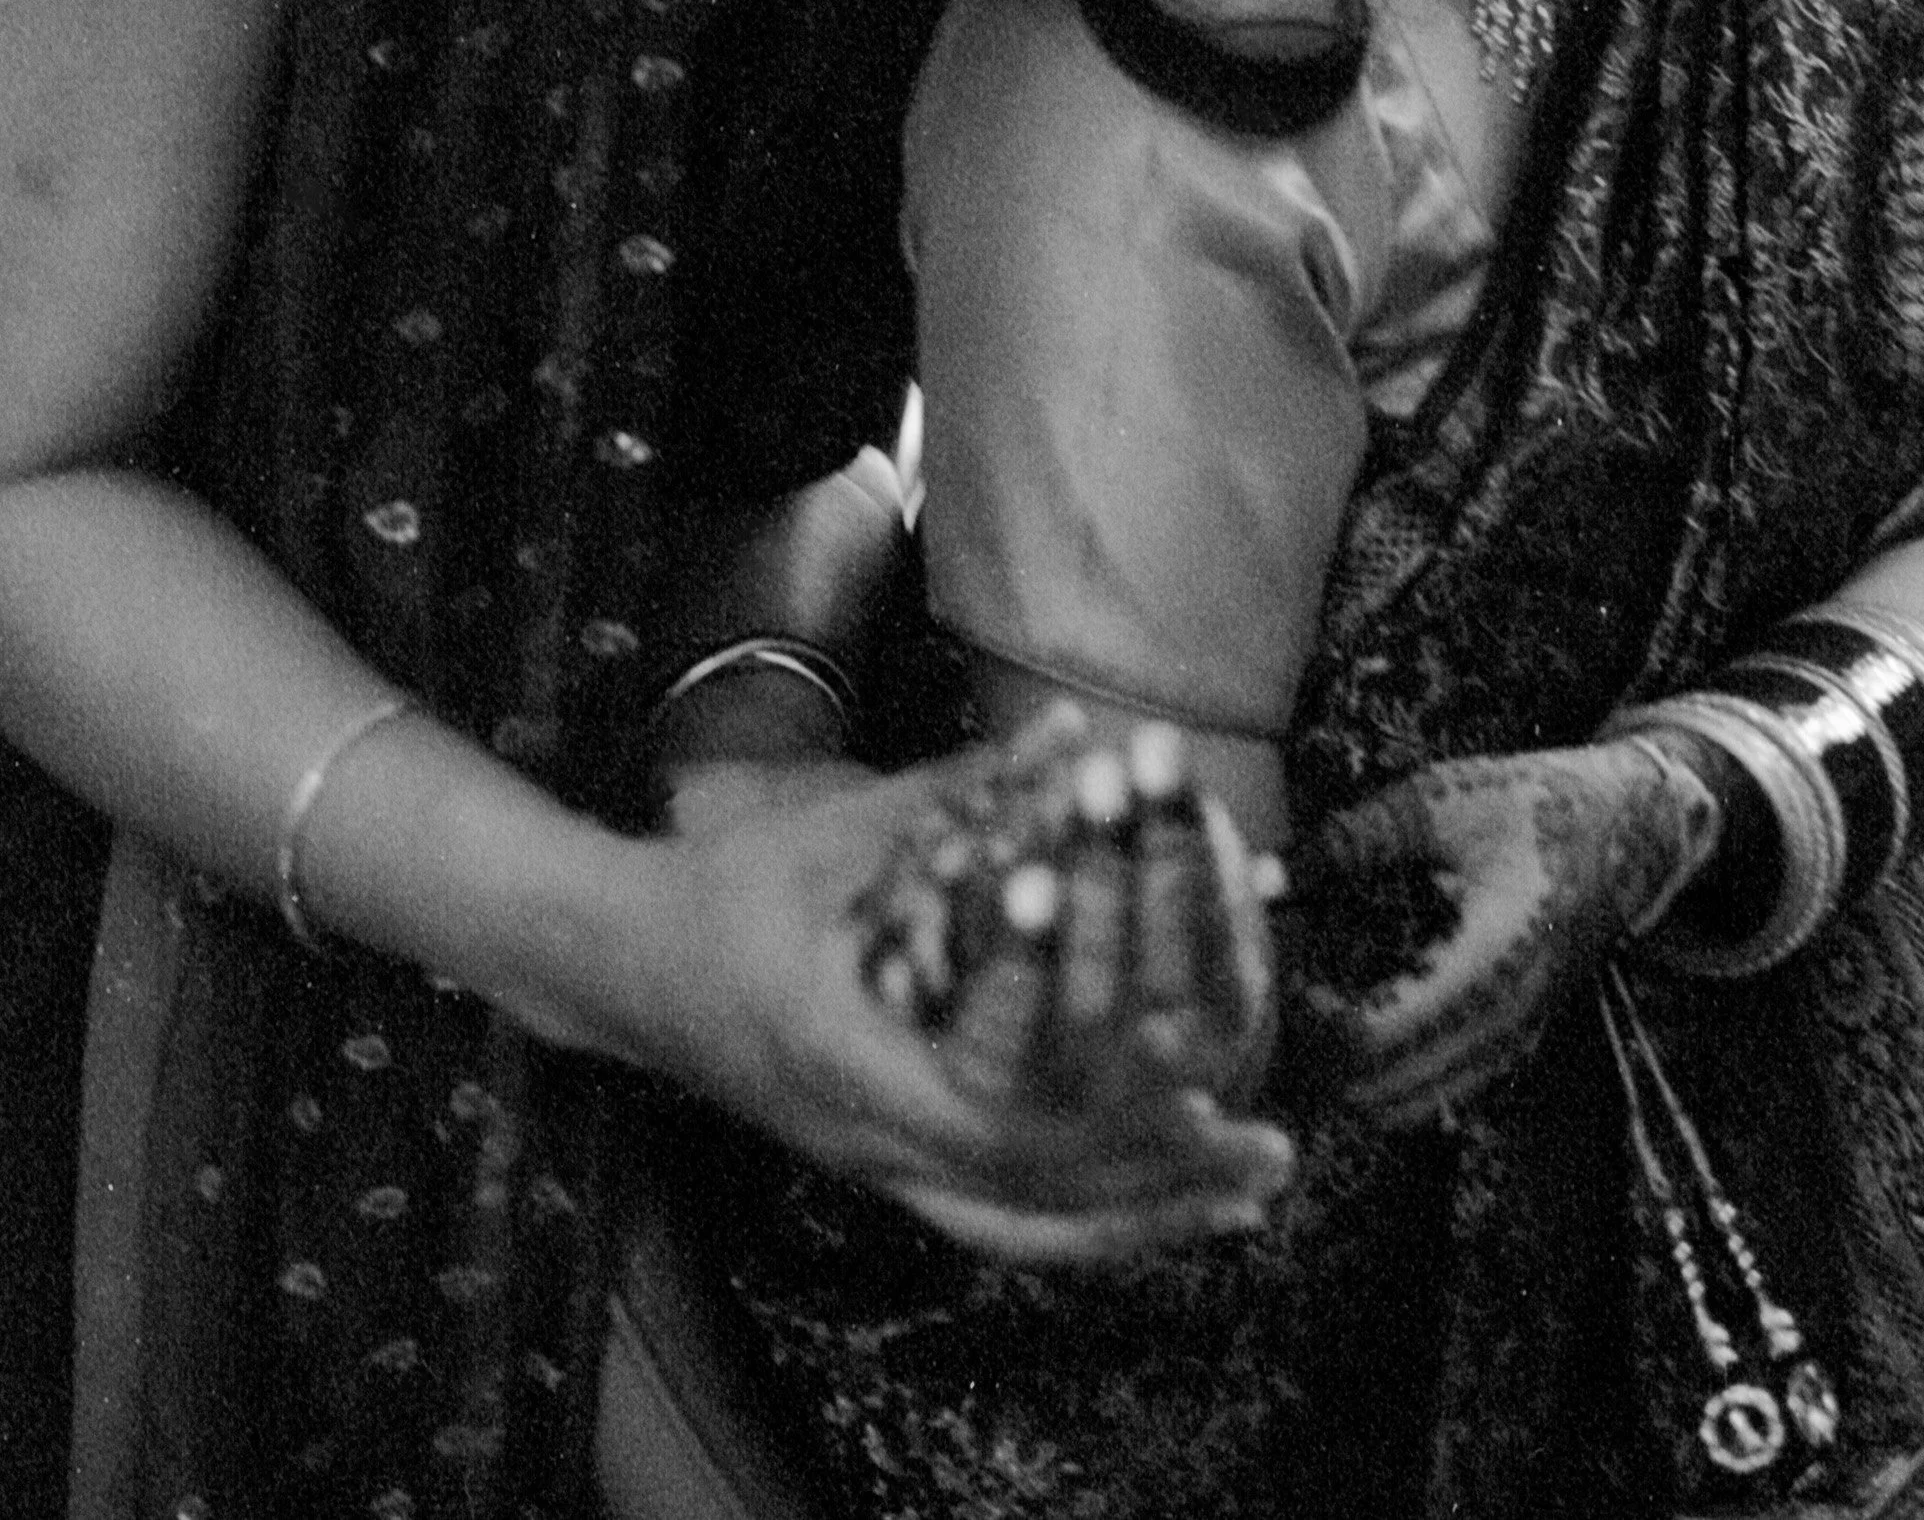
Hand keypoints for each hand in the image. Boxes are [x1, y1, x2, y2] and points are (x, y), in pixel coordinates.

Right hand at [649, 719, 1291, 1266]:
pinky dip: (1078, 1220)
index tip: (1203, 1091)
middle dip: (1158, 1185)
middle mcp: (864, 1138)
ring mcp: (868, 1167)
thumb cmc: (725, 892)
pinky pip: (990, 1221)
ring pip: (1018, 1231)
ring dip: (1135, 1218)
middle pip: (1033, 1202)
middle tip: (1263, 1150)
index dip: (1106, 1117)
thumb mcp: (838, 831)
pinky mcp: (875, 1168)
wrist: (622, 970)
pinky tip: (1149, 1208)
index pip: (999, 1119)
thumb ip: (963, 791)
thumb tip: (1080, 731)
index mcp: (852, 1058)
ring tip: (1237, 1197)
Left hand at [1296, 736, 1718, 1125]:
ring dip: (1348, 1075)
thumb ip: (1353, 839)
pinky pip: (1435, 1091)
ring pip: (1407, 1106)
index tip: (1288, 974)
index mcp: (1486, 961)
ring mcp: (1510, 1041)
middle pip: (1381, 1095)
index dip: (1314, 1023)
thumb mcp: (1442, 802)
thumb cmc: (1536, 804)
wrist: (1631, 828)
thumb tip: (1264, 875)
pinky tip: (1353, 1010)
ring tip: (1312, 1005)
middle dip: (1319, 1059)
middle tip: (1284, 997)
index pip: (1377, 1043)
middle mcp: (1501, 1021)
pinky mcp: (1509, 1042)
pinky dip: (1383, 1073)